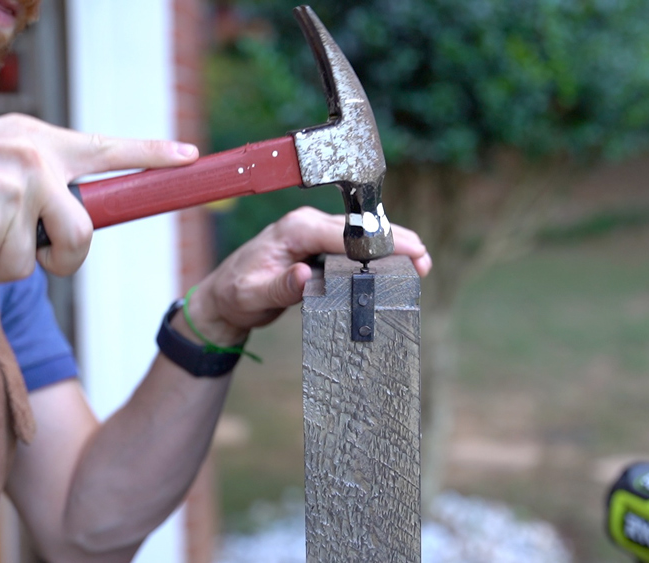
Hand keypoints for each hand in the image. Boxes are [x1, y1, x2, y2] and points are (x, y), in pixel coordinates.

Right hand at [0, 113, 198, 290]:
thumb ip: (28, 179)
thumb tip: (61, 213)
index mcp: (33, 140)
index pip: (107, 147)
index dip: (152, 154)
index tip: (188, 156)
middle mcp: (32, 159)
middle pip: (83, 234)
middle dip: (60, 261)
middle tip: (28, 257)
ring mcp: (14, 189)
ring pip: (30, 264)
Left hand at [182, 207, 430, 345]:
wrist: (225, 295)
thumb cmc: (236, 293)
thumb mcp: (252, 295)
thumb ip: (279, 287)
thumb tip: (304, 276)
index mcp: (294, 229)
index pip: (344, 232)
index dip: (379, 241)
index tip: (407, 251)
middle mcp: (307, 223)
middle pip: (360, 228)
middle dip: (395, 241)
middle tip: (424, 259)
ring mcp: (315, 232)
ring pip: (361, 235)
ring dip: (391, 246)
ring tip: (421, 263)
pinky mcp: (319, 244)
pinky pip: (353, 245)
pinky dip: (377, 253)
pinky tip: (397, 265)